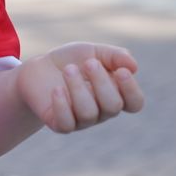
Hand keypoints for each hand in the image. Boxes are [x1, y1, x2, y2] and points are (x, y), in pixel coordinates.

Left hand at [16, 42, 143, 133]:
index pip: (135, 103)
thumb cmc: (72, 60)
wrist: (40, 68)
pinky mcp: (61, 124)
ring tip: (69, 70)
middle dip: (101, 82)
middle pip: (112, 106)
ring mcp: (82, 120)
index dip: (132, 90)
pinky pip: (67, 123)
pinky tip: (56, 89)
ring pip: (89, 113)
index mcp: (116, 94)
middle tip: (88, 63)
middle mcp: (102, 111)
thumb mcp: (93, 51)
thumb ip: (114, 56)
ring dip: (78, 88)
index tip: (121, 71)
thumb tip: (134, 66)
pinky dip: (62, 105)